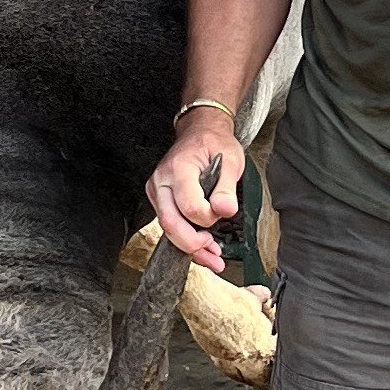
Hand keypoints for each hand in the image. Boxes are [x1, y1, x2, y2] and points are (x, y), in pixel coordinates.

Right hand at [145, 115, 241, 271]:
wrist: (200, 132)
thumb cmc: (214, 143)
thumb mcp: (231, 160)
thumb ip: (227, 188)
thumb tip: (224, 210)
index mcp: (179, 168)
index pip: (189, 206)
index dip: (208, 218)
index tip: (222, 212)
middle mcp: (162, 182)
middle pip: (170, 223)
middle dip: (193, 243)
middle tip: (214, 251)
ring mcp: (158, 192)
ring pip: (167, 229)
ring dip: (190, 247)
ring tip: (213, 257)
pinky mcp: (160, 200)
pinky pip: (170, 225)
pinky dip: (186, 241)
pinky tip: (203, 250)